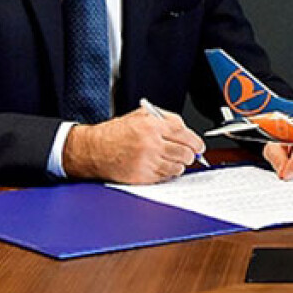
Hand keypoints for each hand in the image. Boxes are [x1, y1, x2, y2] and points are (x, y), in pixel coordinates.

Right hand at [63, 107, 205, 183]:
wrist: (94, 150)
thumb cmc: (116, 133)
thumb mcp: (141, 116)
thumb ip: (166, 119)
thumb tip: (186, 130)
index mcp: (152, 126)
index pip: (186, 135)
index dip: (196, 142)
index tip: (199, 146)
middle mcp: (151, 144)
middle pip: (185, 153)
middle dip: (190, 154)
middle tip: (188, 154)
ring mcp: (146, 162)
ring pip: (178, 167)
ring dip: (179, 164)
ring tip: (173, 160)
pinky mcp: (141, 177)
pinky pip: (165, 177)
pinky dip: (168, 173)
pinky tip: (162, 167)